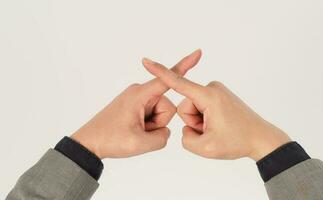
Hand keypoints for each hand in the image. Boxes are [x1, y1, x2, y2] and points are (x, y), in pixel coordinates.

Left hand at [71, 49, 201, 158]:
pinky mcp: (136, 104)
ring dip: (151, 126)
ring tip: (134, 131)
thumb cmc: (110, 140)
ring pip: (161, 113)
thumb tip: (165, 131)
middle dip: (158, 123)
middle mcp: (140, 92)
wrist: (89, 143)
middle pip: (167, 107)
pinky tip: (134, 129)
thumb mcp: (140, 144)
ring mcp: (138, 98)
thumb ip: (162, 137)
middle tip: (139, 131)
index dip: (185, 66)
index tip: (198, 53)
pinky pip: (152, 115)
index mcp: (140, 94)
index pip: (168, 80)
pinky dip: (147, 125)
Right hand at [142, 57, 290, 160]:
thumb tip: (186, 128)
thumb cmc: (237, 142)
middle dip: (193, 121)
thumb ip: (186, 139)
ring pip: (193, 108)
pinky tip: (220, 125)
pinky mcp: (219, 94)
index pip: (178, 83)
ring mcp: (216, 90)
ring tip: (217, 128)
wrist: (261, 138)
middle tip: (212, 131)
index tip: (146, 60)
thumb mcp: (206, 148)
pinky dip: (206, 119)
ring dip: (200, 122)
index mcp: (208, 96)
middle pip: (185, 106)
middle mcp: (212, 88)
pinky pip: (201, 107)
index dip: (160, 72)